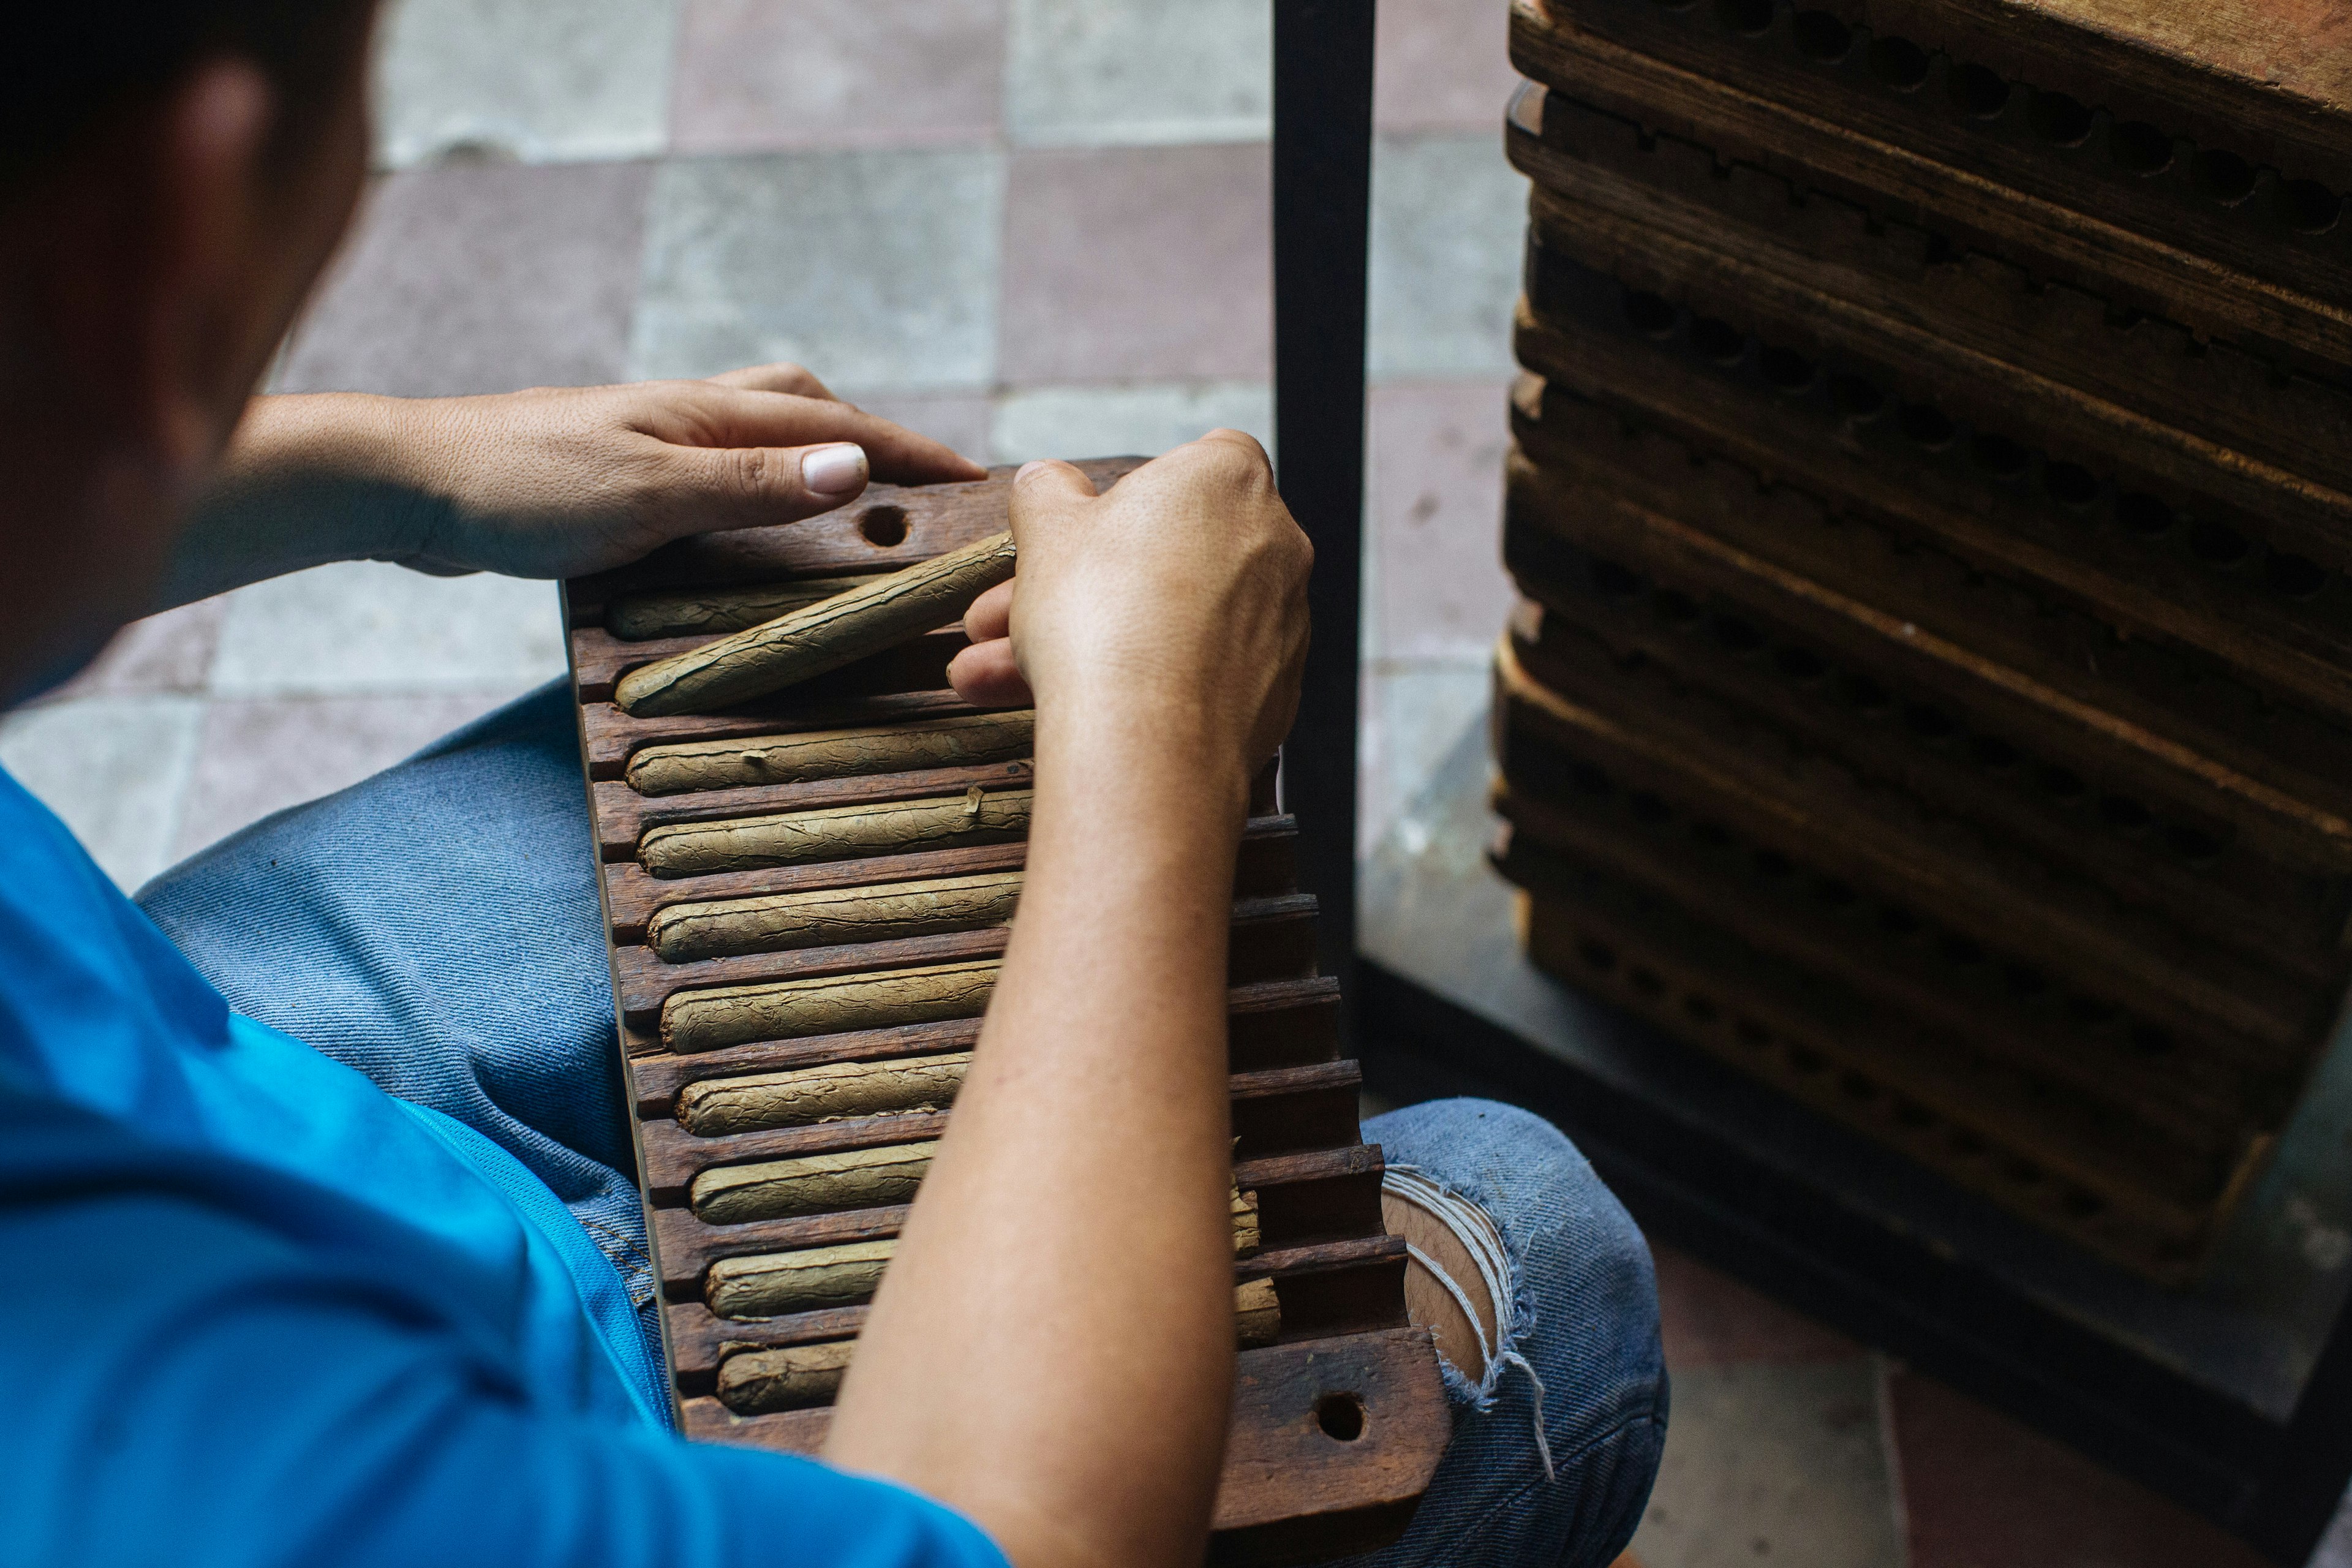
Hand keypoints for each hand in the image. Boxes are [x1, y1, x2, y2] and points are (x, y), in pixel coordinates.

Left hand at [178, 364, 988, 602]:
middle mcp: (687, 417)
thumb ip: (754, 483)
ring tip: (847, 502)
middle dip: (866, 437)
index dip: (909, 453)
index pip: (836, 427)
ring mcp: (650, 441)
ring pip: (756, 435)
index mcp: (708, 414)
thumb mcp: (651, 492)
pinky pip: (714, 472)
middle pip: (801, 407)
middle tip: (916, 485)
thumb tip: (855, 466)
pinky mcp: (616, 476)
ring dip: (809, 456)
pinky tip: (743, 527)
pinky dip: (754, 488)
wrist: (407, 485)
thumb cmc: (521, 484)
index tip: (972, 478)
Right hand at [945, 431, 1311, 789]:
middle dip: (1090, 585)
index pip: (1201, 460)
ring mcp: (1284, 619)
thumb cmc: (1098, 614)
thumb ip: (1046, 493)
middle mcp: (1277, 541)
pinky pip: (1206, 674)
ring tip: (1007, 675)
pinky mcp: (1279, 688)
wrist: (1147, 739)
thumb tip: (1044, 481)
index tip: (1092, 530)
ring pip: (1179, 621)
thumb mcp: (1046, 530)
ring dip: (1102, 642)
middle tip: (1015, 617)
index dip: (1143, 494)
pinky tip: (1087, 708)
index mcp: (1230, 478)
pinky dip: (1155, 685)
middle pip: (1175, 554)